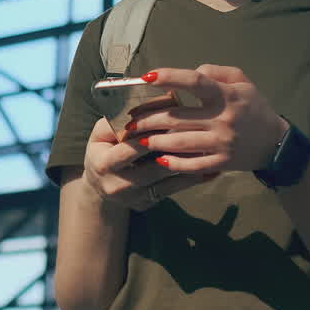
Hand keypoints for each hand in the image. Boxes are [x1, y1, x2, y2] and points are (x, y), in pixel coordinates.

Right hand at [81, 117, 207, 210]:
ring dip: (188, 166)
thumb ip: (117, 120)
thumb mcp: (101, 134)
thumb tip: (143, 105)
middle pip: (151, 168)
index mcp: (103, 163)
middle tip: (199, 137)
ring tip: (209, 151)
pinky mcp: (146, 204)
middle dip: (174, 152)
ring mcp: (133, 197)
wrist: (99, 186)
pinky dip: (191, 179)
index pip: (127, 150)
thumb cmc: (104, 150)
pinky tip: (210, 170)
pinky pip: (172, 191)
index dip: (147, 138)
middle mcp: (117, 185)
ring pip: (166, 181)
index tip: (169, 123)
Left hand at [126, 64, 288, 175]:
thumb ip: (215, 72)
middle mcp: (223, 119)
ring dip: (154, 140)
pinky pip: (192, 164)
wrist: (275, 142)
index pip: (195, 82)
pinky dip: (173, 162)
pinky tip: (158, 158)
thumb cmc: (254, 107)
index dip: (170, 77)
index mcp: (226, 95)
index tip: (146, 76)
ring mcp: (221, 143)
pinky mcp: (221, 162)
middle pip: (177, 117)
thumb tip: (191, 71)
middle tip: (130, 120)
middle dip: (148, 118)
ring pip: (179, 142)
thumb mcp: (242, 81)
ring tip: (137, 138)